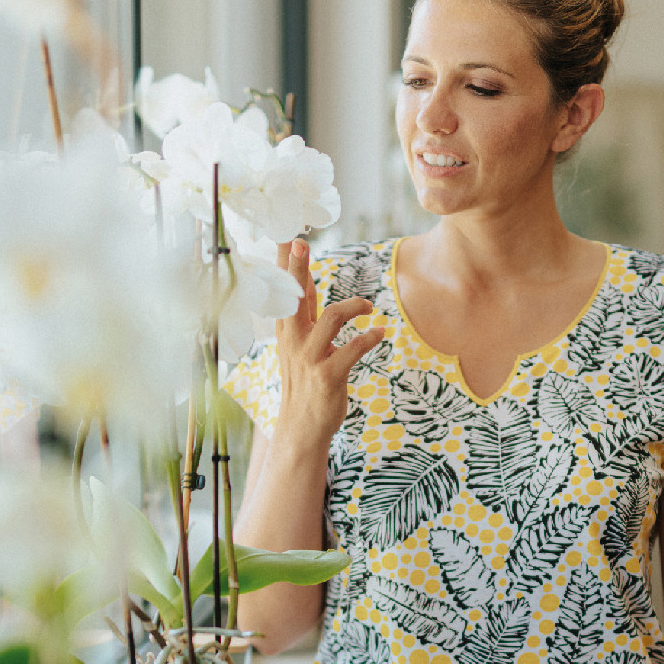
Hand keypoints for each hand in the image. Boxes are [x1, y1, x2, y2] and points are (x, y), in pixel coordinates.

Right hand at [273, 238, 383, 452]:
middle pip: (294, 297)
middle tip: (302, 242)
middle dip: (297, 268)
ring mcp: (309, 359)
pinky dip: (369, 339)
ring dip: (353, 306)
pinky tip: (379, 333)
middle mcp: (294, 341)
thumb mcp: (299, 345)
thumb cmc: (304, 383)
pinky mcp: (327, 376)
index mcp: (287, 331)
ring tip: (369, 307)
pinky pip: (351, 350)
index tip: (290, 235)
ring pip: (330, 319)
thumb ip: (305, 315)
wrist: (301, 428)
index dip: (286, 263)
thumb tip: (305, 281)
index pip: (284, 291)